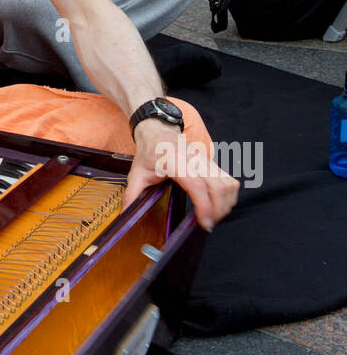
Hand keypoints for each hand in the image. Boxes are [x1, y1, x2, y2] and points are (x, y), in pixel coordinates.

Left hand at [123, 119, 238, 231]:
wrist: (157, 129)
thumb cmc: (149, 151)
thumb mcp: (136, 173)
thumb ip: (132, 196)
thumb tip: (125, 216)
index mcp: (174, 160)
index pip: (196, 184)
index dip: (204, 205)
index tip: (204, 222)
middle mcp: (194, 159)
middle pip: (218, 185)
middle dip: (218, 209)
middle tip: (208, 224)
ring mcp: (206, 160)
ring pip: (228, 183)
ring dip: (226, 203)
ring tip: (213, 217)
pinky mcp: (212, 163)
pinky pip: (229, 180)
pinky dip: (228, 196)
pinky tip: (217, 206)